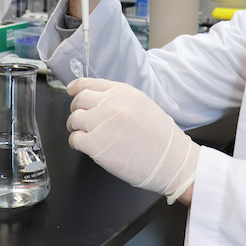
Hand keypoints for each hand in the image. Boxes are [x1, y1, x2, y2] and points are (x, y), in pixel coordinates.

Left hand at [67, 78, 199, 204]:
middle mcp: (112, 104)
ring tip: (83, 134)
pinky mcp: (97, 145)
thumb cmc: (162, 139)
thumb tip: (99, 102)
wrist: (172, 161)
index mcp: (124, 93)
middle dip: (76, 110)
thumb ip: (121, 101)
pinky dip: (76, 143)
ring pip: (74, 119)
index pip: (90, 84)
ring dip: (75, 127)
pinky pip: (75, 139)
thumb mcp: (144, 106)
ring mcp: (103, 124)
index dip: (77, 88)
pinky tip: (86, 147)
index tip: (72, 91)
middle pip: (79, 100)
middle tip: (80, 120)